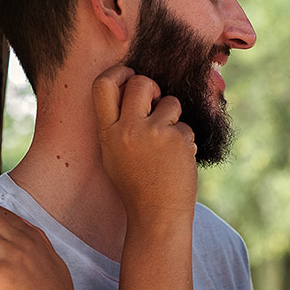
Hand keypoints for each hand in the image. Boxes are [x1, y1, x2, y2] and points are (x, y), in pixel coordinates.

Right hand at [93, 65, 197, 222]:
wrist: (157, 216)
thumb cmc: (137, 185)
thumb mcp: (114, 154)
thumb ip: (118, 124)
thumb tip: (130, 87)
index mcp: (107, 133)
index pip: (103, 85)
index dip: (119, 72)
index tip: (130, 76)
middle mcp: (127, 130)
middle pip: (140, 82)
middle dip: (152, 87)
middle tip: (156, 102)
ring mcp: (153, 134)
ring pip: (170, 102)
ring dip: (173, 117)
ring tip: (168, 143)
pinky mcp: (177, 140)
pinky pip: (185, 126)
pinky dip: (185, 141)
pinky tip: (178, 161)